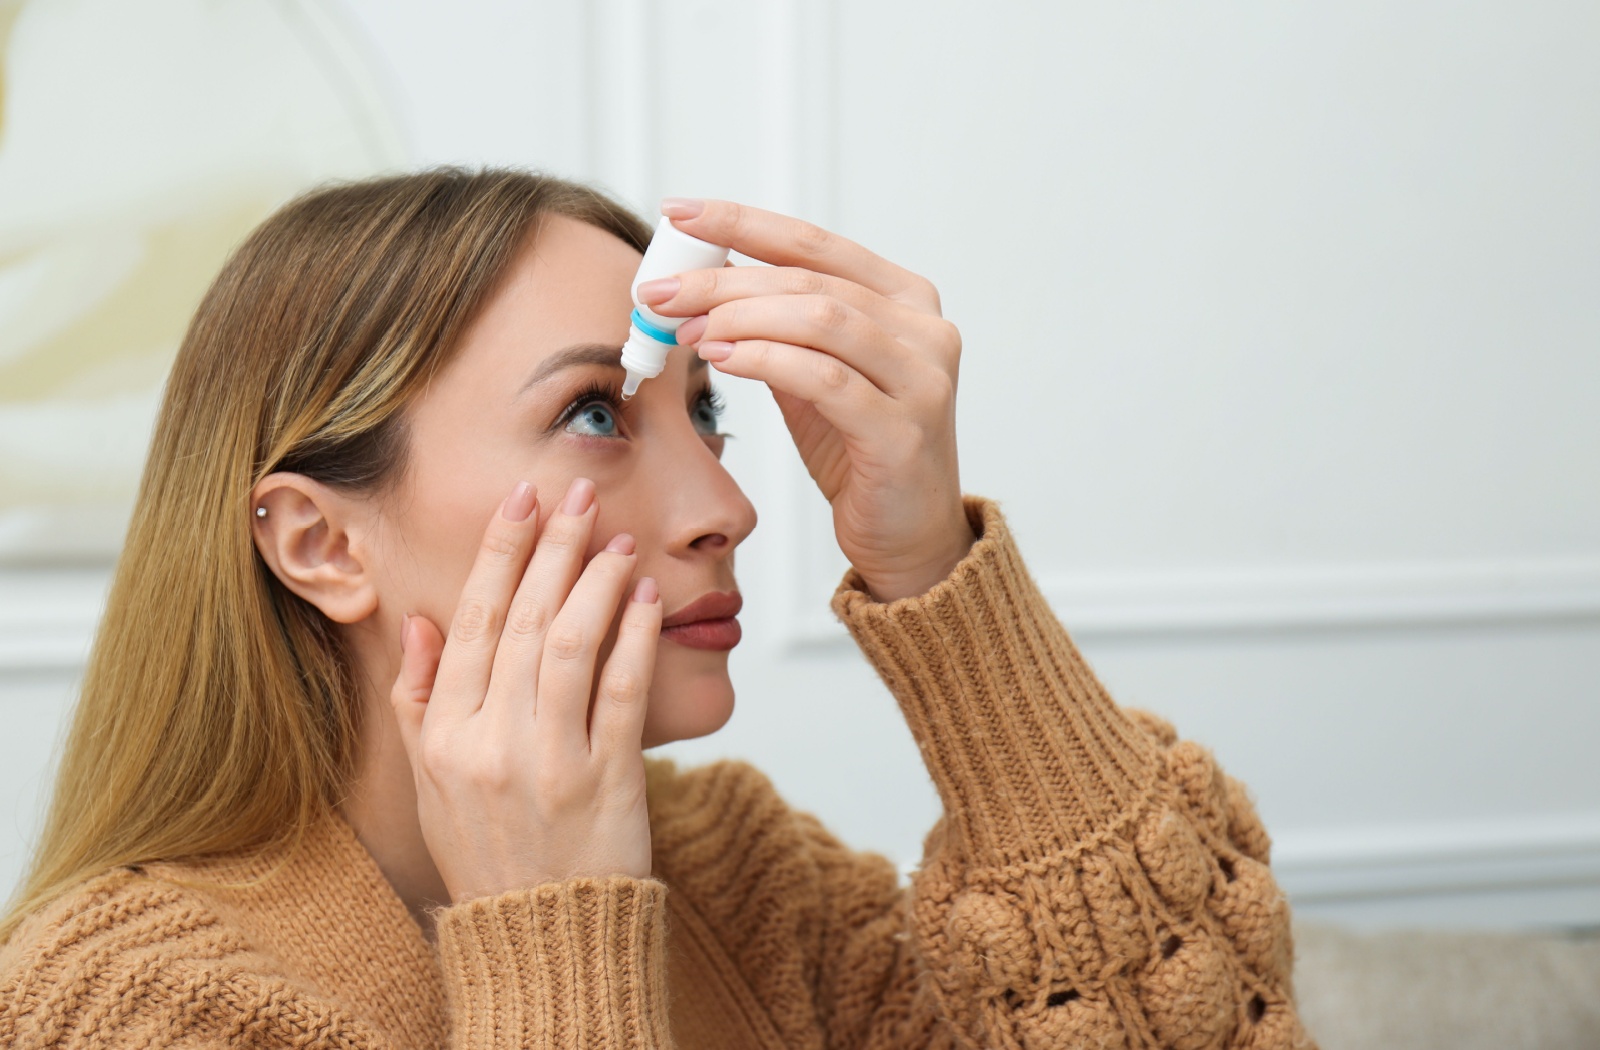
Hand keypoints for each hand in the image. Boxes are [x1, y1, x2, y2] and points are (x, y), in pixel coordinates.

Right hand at [388, 477, 661, 902]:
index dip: (498, 553)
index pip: (470, 622)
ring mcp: (548, 762)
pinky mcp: (607, 781)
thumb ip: (416, 701)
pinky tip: (649, 598)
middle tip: (579, 492)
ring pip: (568, 646)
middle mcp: (489, 743)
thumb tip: (421, 622)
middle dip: (552, 547)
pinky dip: (636, 639)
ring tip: (618, 537)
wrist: (543, 937)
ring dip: (596, 581)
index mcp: (443, 736)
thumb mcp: (428, 784)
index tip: (522, 501)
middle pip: (520, 620)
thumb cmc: (490, 853)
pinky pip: (622, 693)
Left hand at [639, 198, 974, 601]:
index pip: (814, 244)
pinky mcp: (904, 431)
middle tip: (661, 291)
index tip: (678, 212)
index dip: (742, 223)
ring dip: (739, 318)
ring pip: (819, 320)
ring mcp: (922, 379)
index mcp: (905, 300)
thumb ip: (779, 331)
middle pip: (809, 281)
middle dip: (723, 280)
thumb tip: (702, 288)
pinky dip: (765, 361)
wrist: (910, 538)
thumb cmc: (861, 454)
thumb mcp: (816, 379)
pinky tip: (722, 359)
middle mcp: (924, 330)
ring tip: (685, 328)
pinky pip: (824, 380)